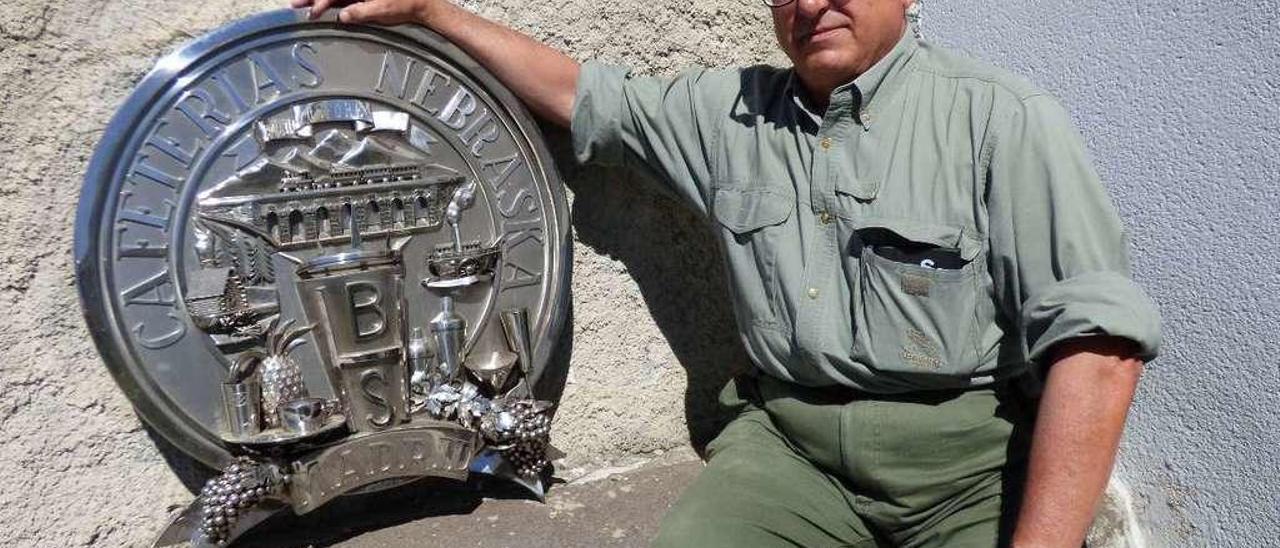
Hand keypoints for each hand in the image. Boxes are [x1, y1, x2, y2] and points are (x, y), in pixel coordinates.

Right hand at [289, 0, 445, 25]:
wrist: (423, 4)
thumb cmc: (406, 4)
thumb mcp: (384, 9)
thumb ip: (362, 12)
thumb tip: (342, 16)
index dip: (320, 1)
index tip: (312, 11)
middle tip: (294, 5)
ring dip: (318, 0)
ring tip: (301, 5)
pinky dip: (330, 3)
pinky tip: (319, 8)